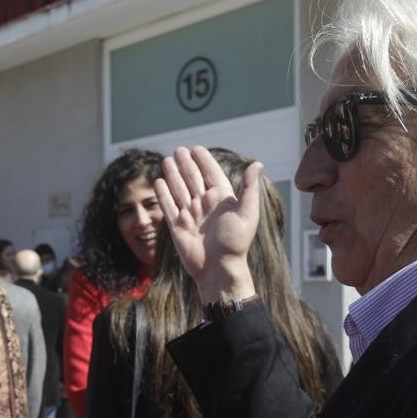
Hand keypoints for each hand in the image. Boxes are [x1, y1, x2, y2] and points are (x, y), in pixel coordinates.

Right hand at [154, 145, 260, 303]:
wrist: (218, 269)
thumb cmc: (235, 243)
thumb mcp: (247, 213)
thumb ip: (249, 187)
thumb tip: (257, 164)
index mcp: (221, 199)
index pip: (211, 174)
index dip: (204, 161)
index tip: (196, 148)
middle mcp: (205, 205)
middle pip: (193, 178)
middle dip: (185, 164)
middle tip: (178, 150)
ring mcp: (190, 215)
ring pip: (179, 189)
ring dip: (173, 174)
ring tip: (167, 160)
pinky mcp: (178, 226)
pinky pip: (168, 206)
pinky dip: (163, 194)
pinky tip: (159, 182)